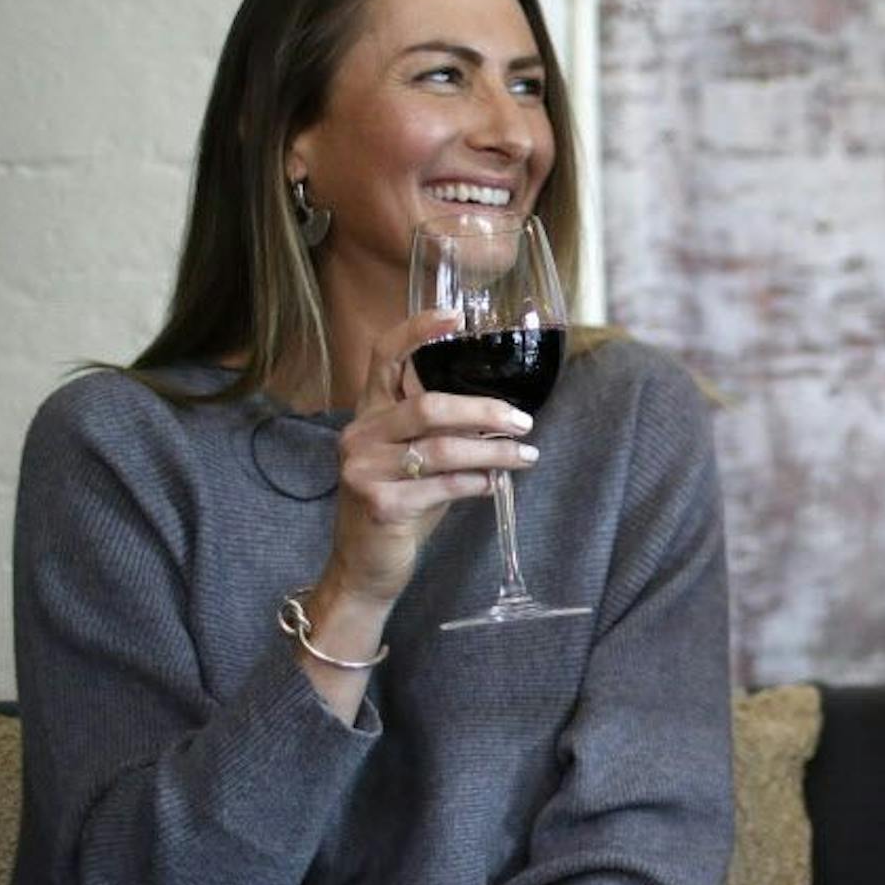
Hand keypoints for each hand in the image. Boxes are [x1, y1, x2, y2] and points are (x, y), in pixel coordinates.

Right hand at [321, 309, 541, 610]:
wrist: (365, 567)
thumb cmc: (399, 507)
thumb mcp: (415, 461)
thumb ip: (442, 432)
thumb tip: (503, 412)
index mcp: (368, 416)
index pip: (383, 358)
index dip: (416, 332)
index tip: (455, 317)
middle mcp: (360, 436)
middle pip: (427, 405)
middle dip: (483, 410)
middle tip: (522, 420)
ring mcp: (364, 471)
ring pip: (442, 448)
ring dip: (493, 450)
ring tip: (525, 455)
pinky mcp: (380, 504)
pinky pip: (444, 485)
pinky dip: (478, 482)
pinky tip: (496, 482)